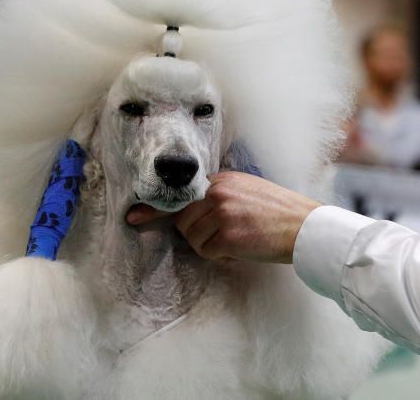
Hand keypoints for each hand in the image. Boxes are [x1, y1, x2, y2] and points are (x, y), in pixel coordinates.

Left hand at [126, 171, 319, 263]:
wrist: (304, 226)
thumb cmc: (277, 212)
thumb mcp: (245, 190)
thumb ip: (219, 195)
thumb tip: (194, 212)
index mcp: (220, 180)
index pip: (180, 194)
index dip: (155, 208)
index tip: (132, 216)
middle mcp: (217, 193)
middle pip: (182, 220)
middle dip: (195, 234)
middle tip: (224, 235)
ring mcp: (221, 212)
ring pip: (193, 239)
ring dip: (210, 246)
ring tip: (237, 240)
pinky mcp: (228, 234)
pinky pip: (207, 252)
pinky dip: (222, 256)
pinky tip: (241, 248)